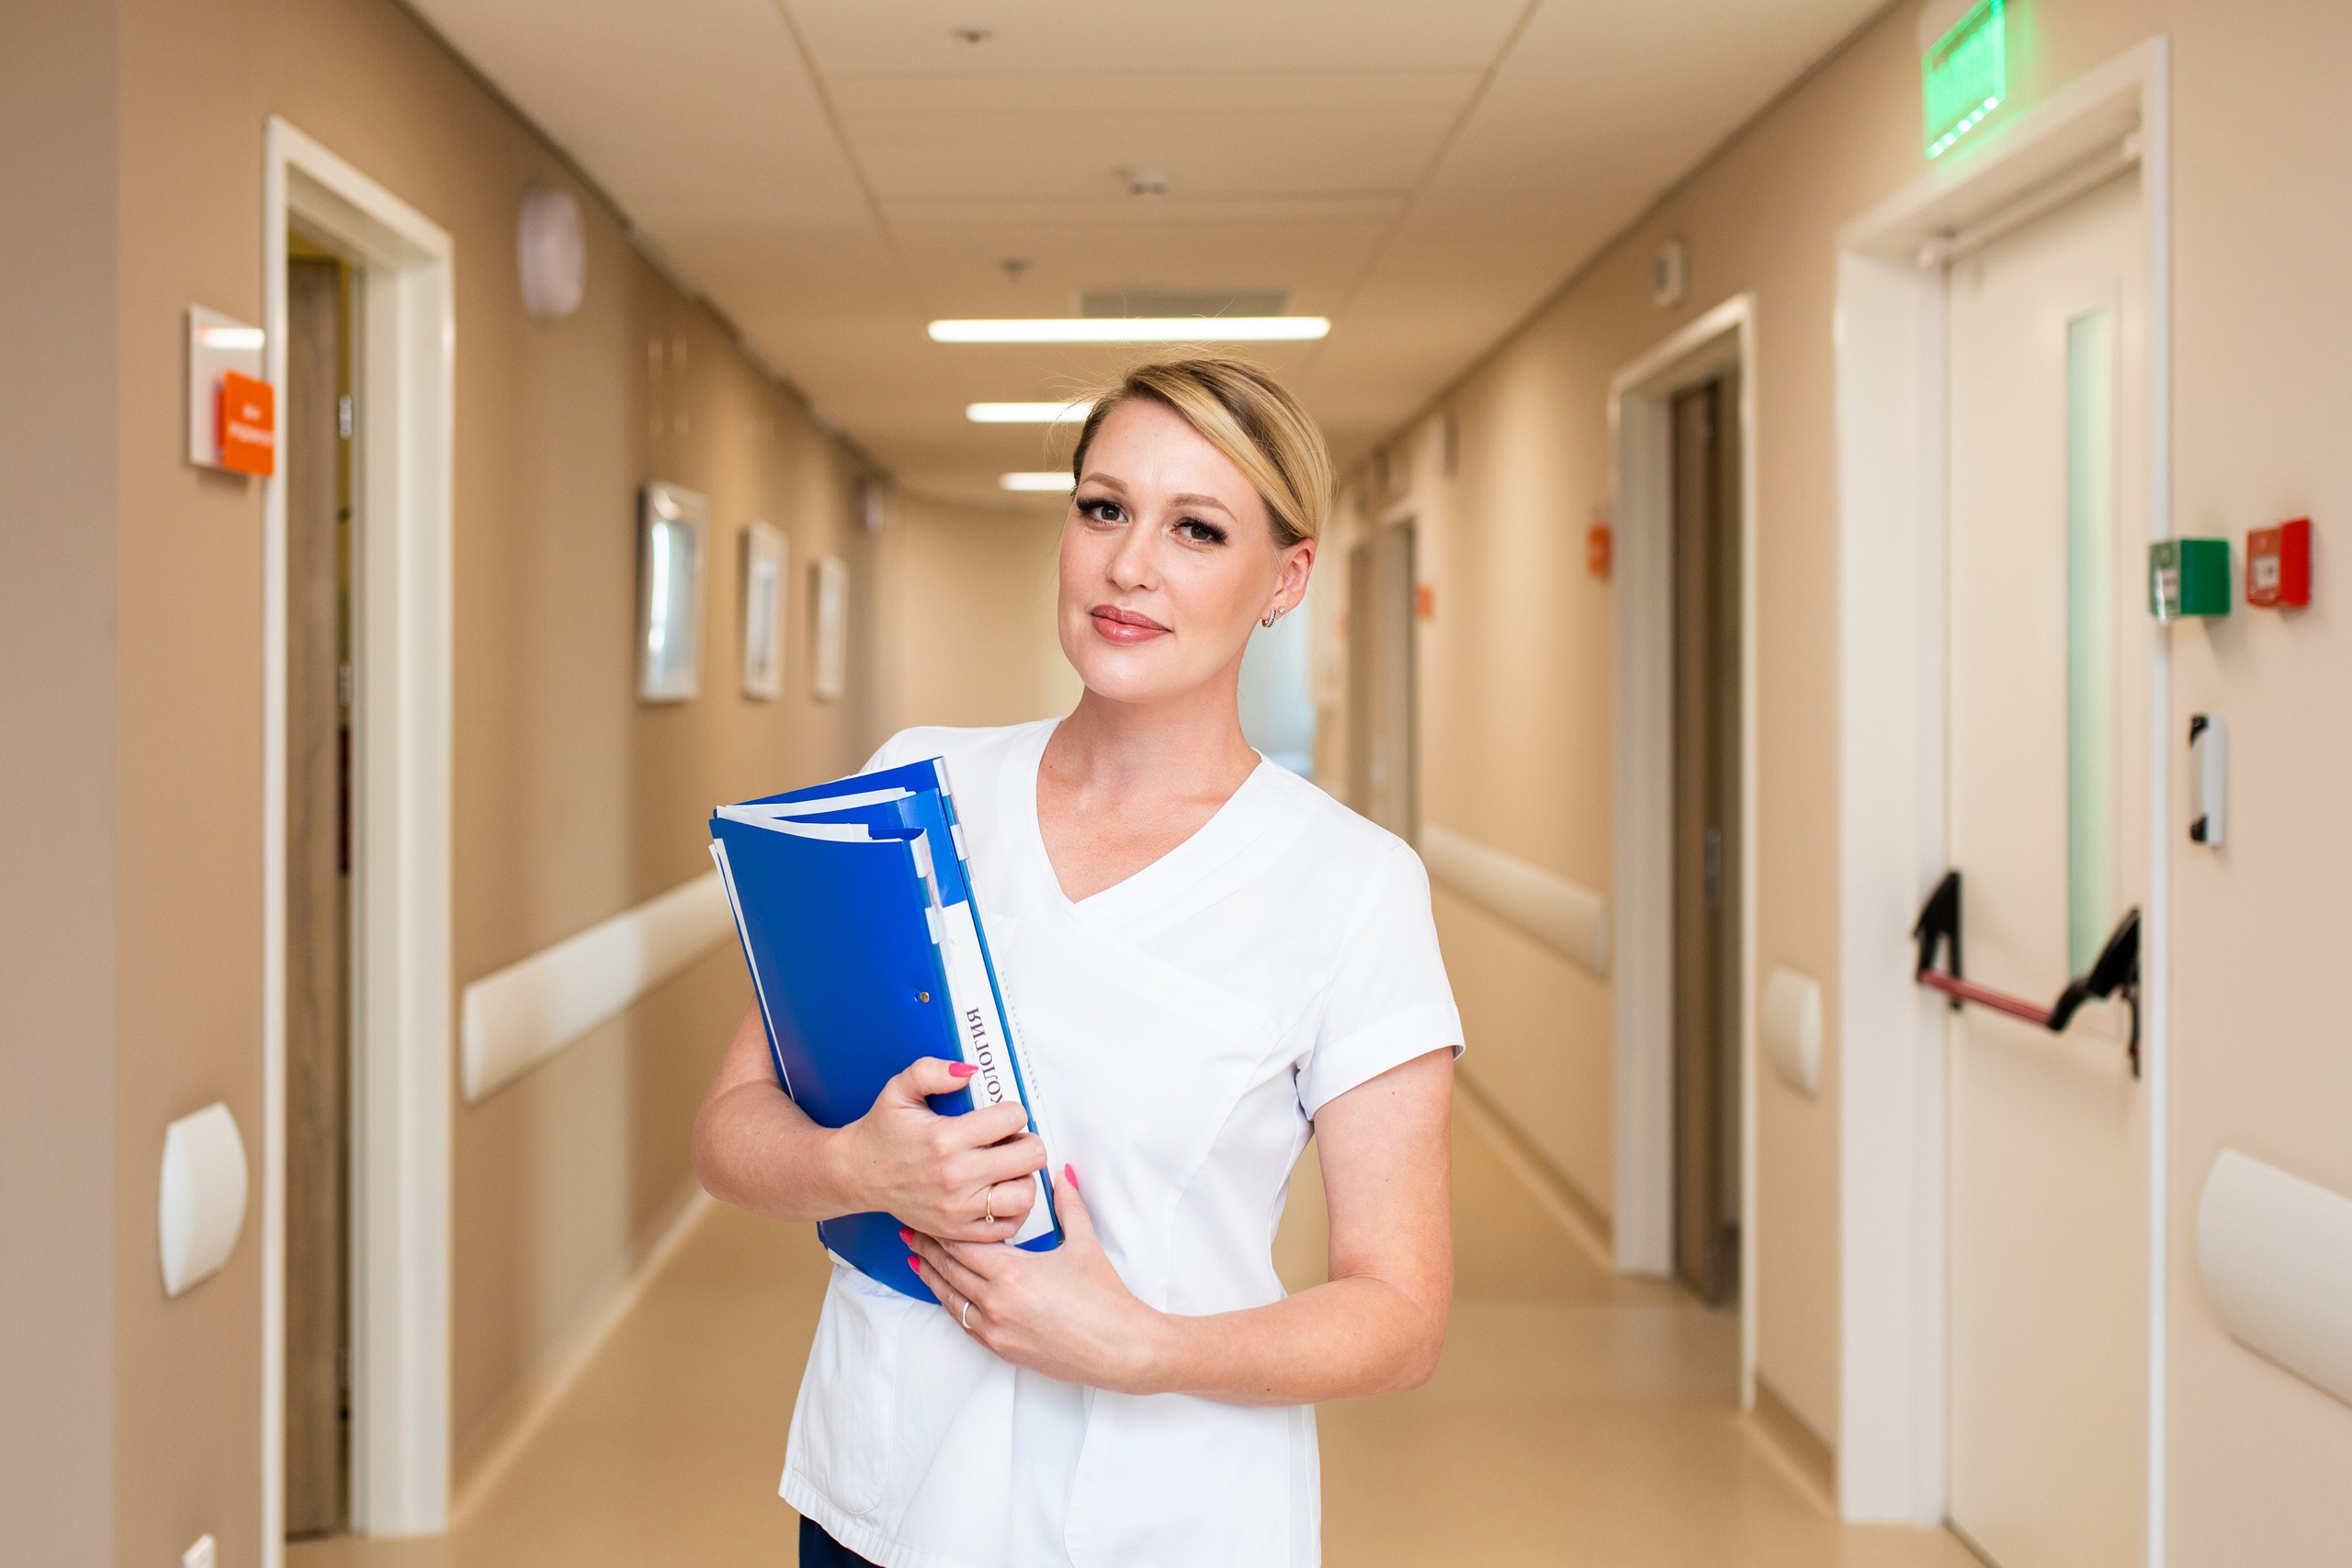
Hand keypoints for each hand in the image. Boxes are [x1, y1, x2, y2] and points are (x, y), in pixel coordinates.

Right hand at [831, 1057, 1045, 1242]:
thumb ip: (931, 1071)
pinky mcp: (957, 1230)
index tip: (1001, 1115)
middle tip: (1012, 1140)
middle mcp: (956, 1176)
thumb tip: (969, 1071)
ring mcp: (958, 1208)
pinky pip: (1007, 1227)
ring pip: (1025, 1195)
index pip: (1012, 1118)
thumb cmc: (883, 1130)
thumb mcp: (899, 1089)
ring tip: (1009, 1168)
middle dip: (1026, 1141)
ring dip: (1024, 1177)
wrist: (858, 1174)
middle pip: (1029, 1156)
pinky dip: (1013, 1210)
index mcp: (945, 1138)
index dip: (1013, 1111)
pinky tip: (1001, 1193)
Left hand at [903, 1165, 1166, 1392]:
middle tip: (910, 1230)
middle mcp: (996, 1302)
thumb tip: (1062, 1174)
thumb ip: (1069, 1204)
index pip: (962, 1244)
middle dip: (928, 1248)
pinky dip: (951, 1303)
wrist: (1120, 1348)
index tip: (926, 1213)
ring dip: (931, 1277)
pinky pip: (964, 1323)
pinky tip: (945, 1293)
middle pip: (949, 1269)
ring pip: (951, 1298)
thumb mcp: (1085, 1244)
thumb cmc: (1105, 1299)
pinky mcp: (1002, 1348)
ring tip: (915, 1259)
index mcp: (1012, 1272)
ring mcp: (996, 1329)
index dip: (940, 1228)